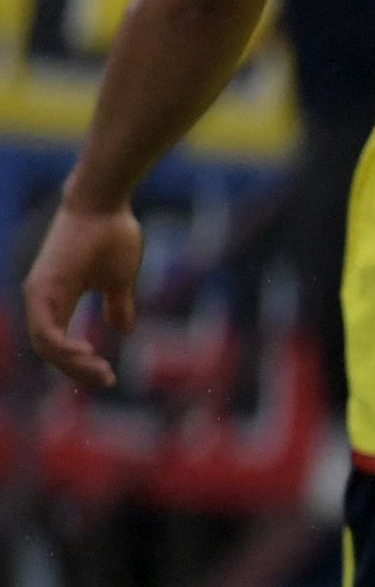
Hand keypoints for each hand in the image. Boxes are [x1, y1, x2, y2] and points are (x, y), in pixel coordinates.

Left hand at [23, 198, 143, 388]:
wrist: (104, 205)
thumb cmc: (112, 235)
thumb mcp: (118, 279)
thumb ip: (117, 304)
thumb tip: (122, 329)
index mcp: (57, 298)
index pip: (59, 343)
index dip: (81, 364)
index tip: (109, 376)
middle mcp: (42, 299)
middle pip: (50, 350)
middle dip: (78, 370)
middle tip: (106, 381)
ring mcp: (39, 294)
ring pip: (45, 346)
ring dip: (72, 364)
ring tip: (100, 372)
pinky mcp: (42, 289)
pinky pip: (45, 332)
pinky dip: (63, 349)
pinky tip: (87, 354)